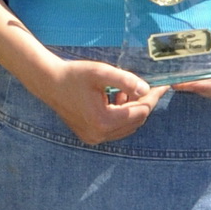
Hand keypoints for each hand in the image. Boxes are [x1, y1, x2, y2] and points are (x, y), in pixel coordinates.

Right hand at [38, 59, 158, 143]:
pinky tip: (115, 100)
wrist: (48, 82)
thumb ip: (125, 80)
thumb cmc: (73, 75)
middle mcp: (99, 134)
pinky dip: (121, 116)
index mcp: (103, 120)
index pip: (139, 112)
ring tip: (124, 92)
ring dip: (131, 110)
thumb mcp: (101, 72)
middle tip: (144, 85)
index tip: (162, 85)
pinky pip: (115, 129)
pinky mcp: (89, 136)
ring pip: (127, 127)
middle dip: (142, 104)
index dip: (152, 98)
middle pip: (135, 121)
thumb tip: (146, 89)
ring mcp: (93, 138)